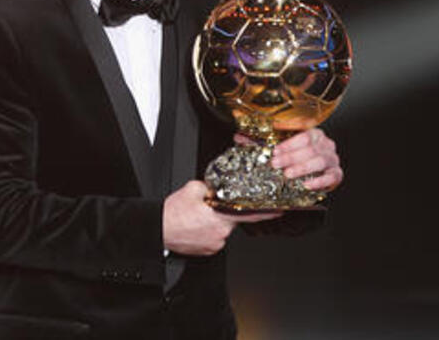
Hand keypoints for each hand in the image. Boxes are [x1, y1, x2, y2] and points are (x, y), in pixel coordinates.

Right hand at [162, 180, 280, 255]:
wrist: (158, 229)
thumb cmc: (172, 213)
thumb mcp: (192, 189)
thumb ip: (209, 187)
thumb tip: (216, 188)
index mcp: (220, 216)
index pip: (250, 214)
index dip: (267, 212)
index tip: (280, 210)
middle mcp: (221, 233)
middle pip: (230, 219)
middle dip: (222, 213)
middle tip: (206, 210)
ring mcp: (215, 244)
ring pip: (221, 229)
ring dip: (213, 223)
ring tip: (195, 220)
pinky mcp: (209, 251)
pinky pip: (214, 238)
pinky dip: (207, 232)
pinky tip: (195, 228)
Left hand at [270, 127, 342, 191]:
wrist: (319, 172)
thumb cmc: (303, 157)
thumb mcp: (294, 147)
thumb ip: (284, 144)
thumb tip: (271, 142)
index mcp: (317, 135)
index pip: (305, 137)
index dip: (289, 144)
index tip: (276, 151)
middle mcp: (327, 146)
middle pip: (311, 149)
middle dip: (291, 157)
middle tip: (276, 163)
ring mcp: (333, 160)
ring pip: (320, 161)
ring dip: (301, 168)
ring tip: (287, 173)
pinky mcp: (337, 174)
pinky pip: (330, 177)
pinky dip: (318, 182)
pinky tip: (306, 184)